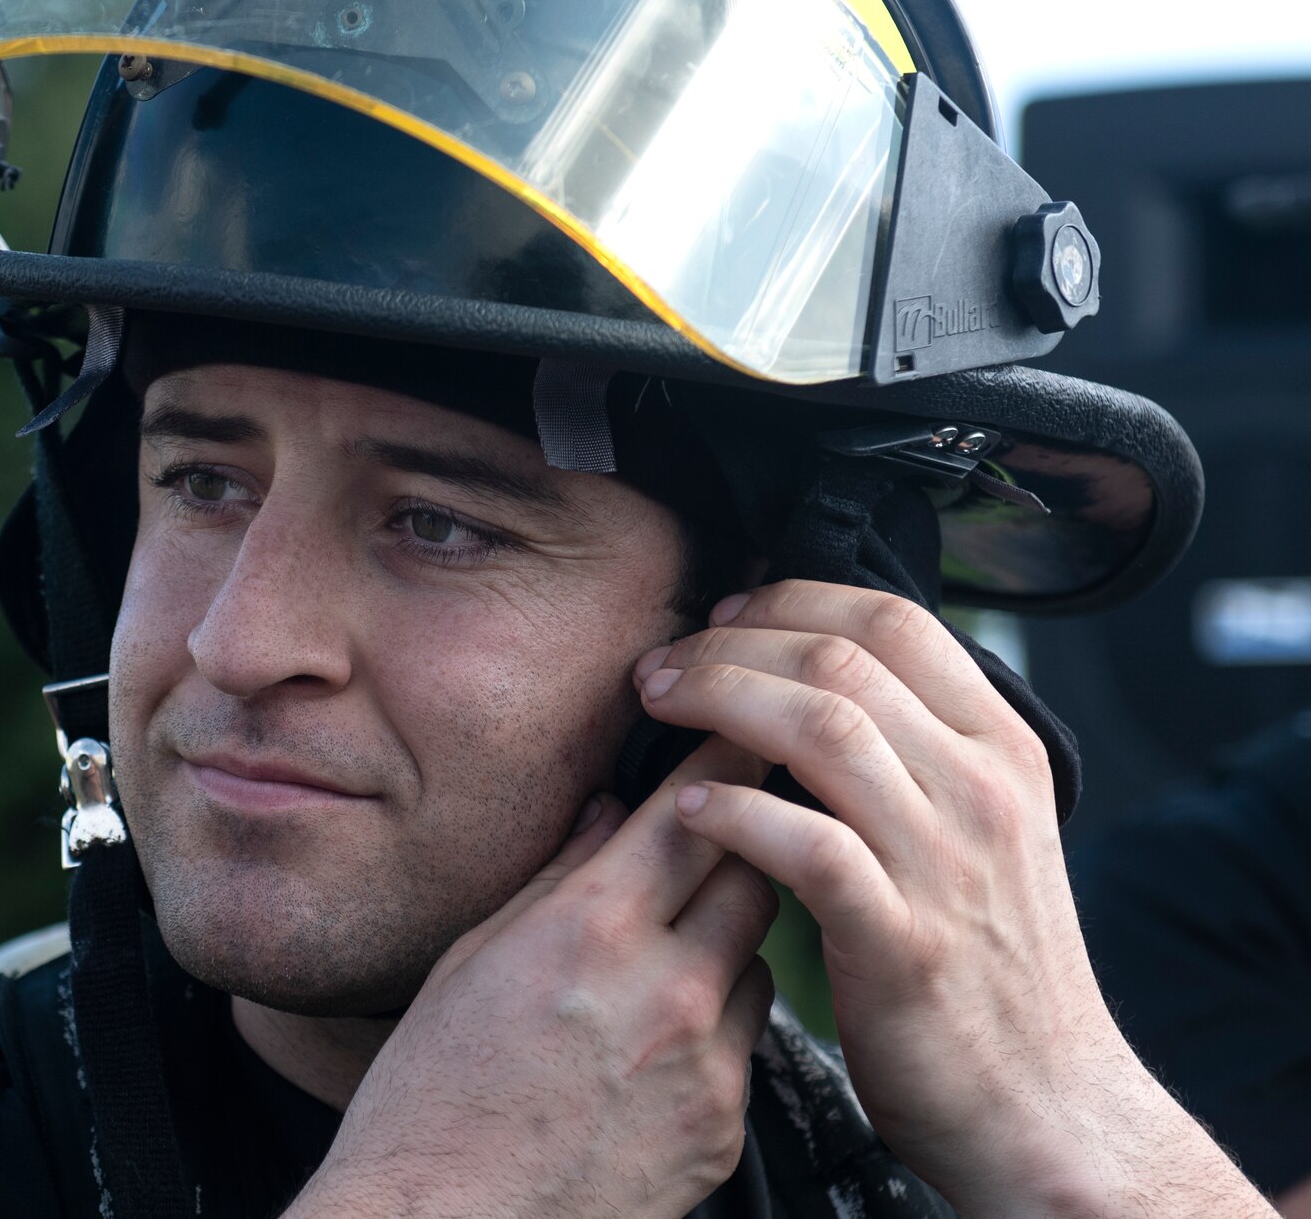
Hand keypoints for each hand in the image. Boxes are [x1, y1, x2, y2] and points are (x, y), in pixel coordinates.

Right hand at [291, 738, 775, 1218]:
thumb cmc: (431, 1100)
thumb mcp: (469, 960)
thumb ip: (554, 877)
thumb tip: (607, 814)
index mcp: (588, 930)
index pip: (694, 810)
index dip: (724, 758)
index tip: (739, 727)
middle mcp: (663, 988)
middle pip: (755, 872)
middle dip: (738, 845)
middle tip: (712, 835)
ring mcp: (705, 1064)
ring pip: (756, 956)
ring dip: (725, 941)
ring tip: (659, 964)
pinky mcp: (726, 1128)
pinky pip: (749, 1043)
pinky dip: (717, 1027)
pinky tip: (652, 1045)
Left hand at [636, 580, 1271, 1217]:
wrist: (1049, 1108)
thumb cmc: (991, 967)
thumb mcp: (981, 831)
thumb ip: (917, 751)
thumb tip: (815, 677)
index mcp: (1002, 748)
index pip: (894, 619)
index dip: (793, 599)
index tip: (725, 612)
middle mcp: (982, 789)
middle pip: (840, 660)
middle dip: (732, 643)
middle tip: (662, 664)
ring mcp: (946, 863)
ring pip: (823, 728)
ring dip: (719, 700)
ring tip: (658, 707)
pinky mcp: (902, 942)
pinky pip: (808, 846)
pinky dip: (737, 813)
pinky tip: (688, 809)